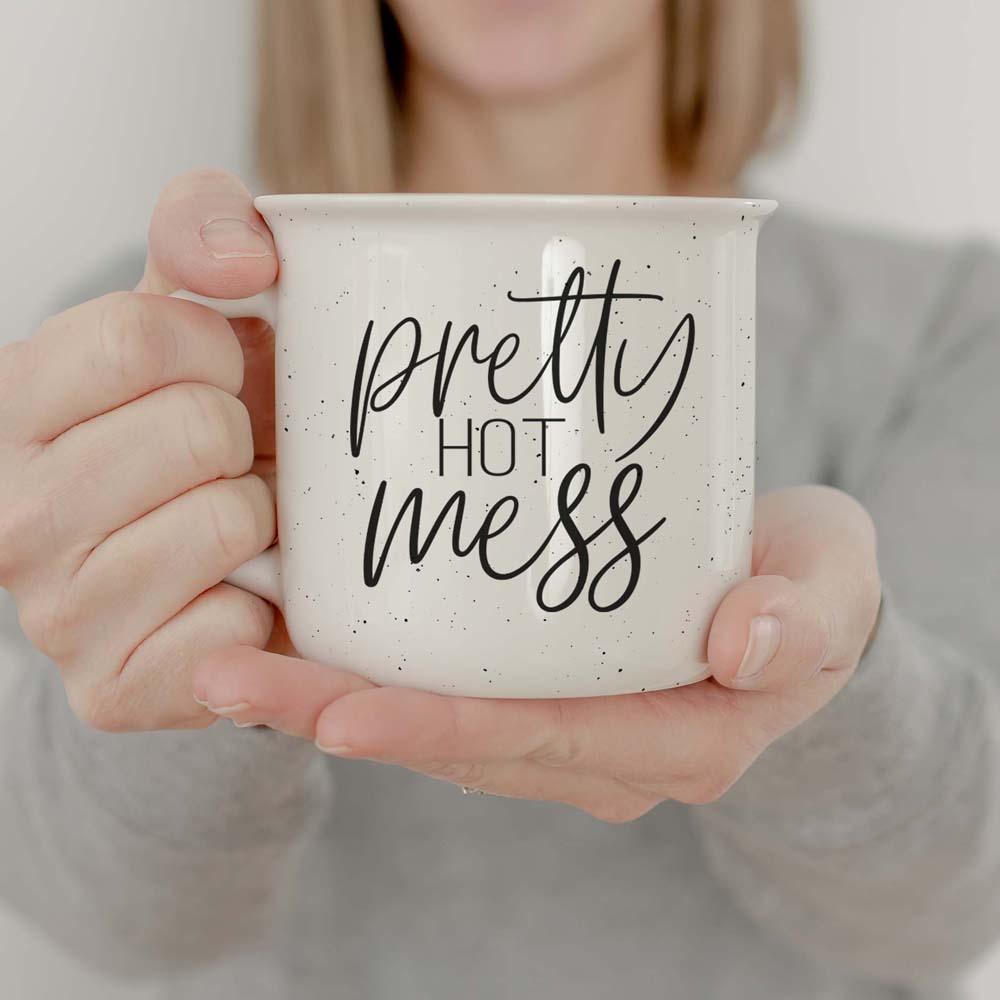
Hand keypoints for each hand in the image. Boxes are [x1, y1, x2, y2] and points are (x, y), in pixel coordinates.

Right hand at [0, 169, 308, 731]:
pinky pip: (231, 627)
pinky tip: (231, 594)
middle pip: (196, 429)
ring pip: (227, 522)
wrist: (207, 558)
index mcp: (11, 405)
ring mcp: (54, 614)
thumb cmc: (197, 420)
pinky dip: (259, 605)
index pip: (141, 334)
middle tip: (226, 460)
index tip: (217, 376)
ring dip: (259, 518)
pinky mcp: (113, 690)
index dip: (216, 349)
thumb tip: (245, 258)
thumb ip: (204, 228)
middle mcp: (8, 514)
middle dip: (243, 436)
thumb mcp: (188, 306)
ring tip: (232, 523)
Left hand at [195, 485, 881, 820]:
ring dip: (333, 698)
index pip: (540, 741)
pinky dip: (370, 672)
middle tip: (232, 679)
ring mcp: (565, 728)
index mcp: (676, 737)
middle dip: (343, 716)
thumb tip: (743, 644)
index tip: (338, 708)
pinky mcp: (538, 691)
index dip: (439, 730)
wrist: (793, 599)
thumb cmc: (809, 586)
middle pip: (460, 742)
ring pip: (437, 724)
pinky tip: (297, 633)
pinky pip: (445, 692)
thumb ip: (806, 614)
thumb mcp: (832, 584)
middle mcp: (604, 752)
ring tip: (232, 662)